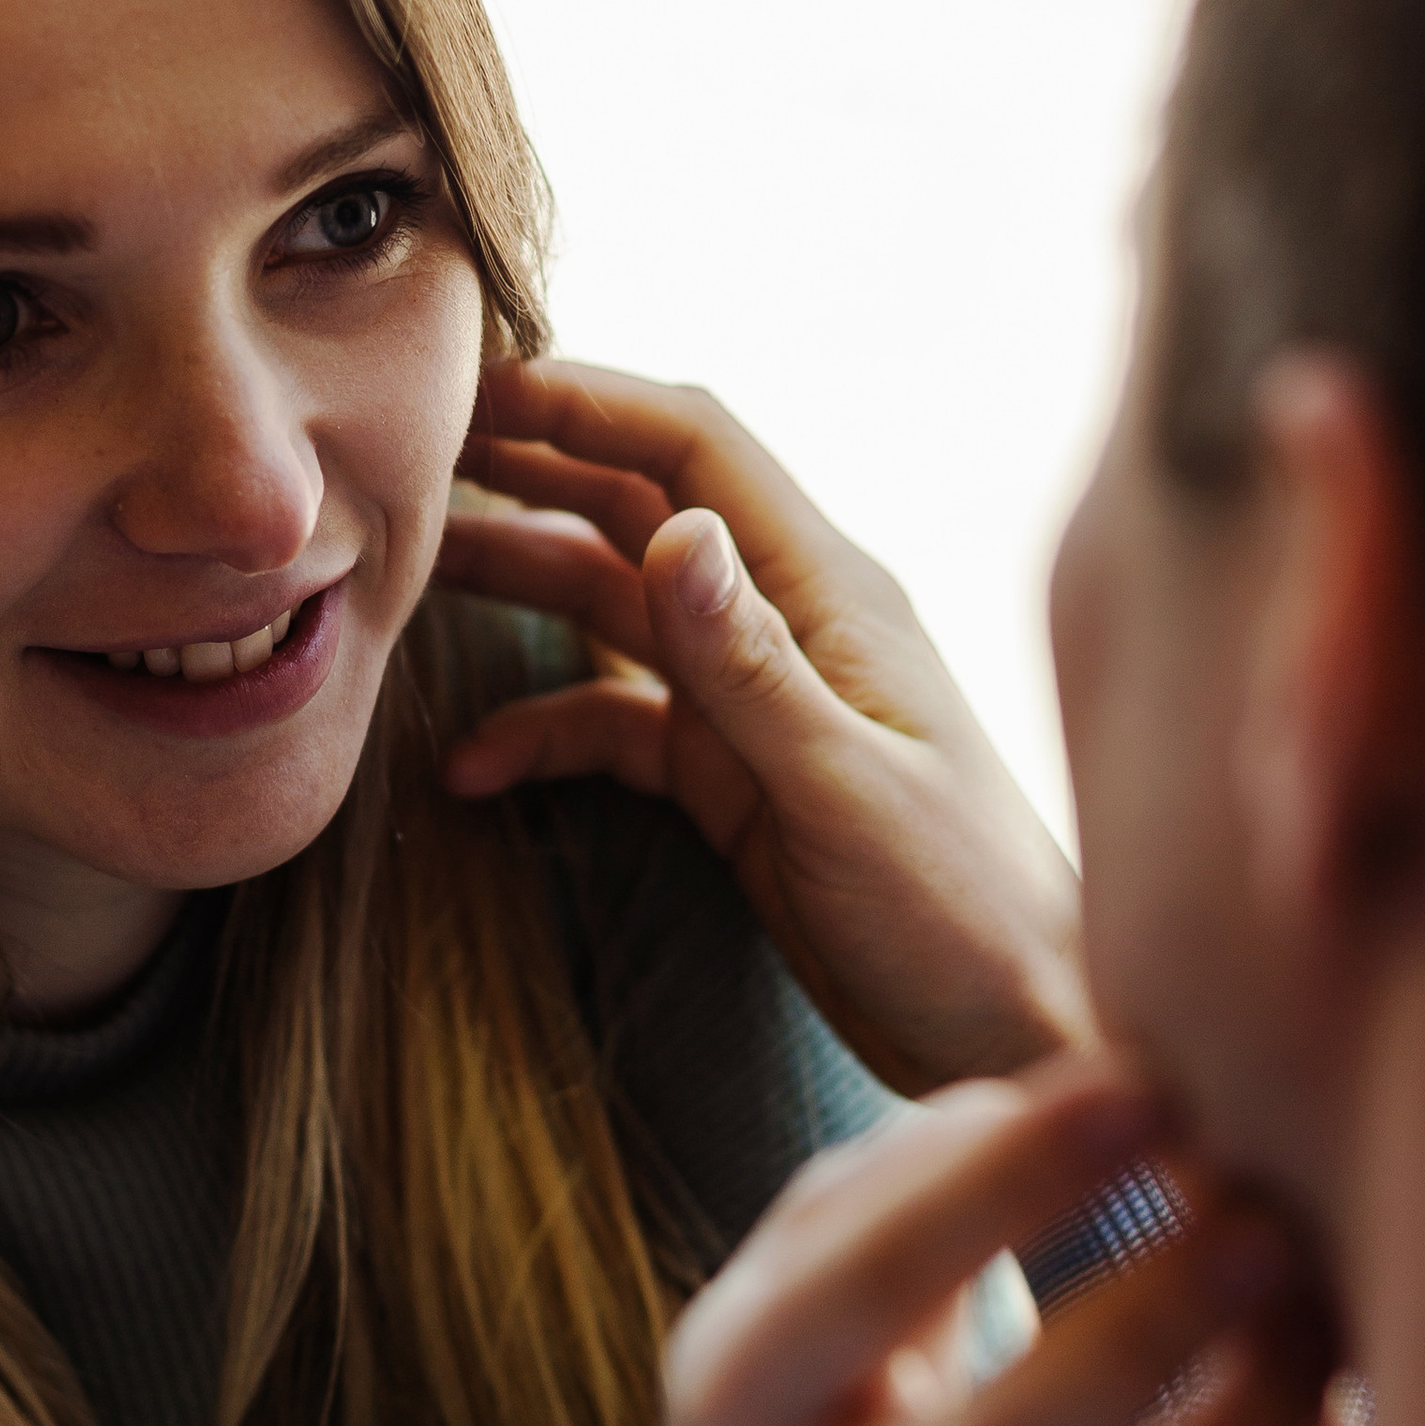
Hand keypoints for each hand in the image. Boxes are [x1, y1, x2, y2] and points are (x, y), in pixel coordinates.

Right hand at [440, 353, 1087, 1093]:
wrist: (1019, 1037)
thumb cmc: (966, 916)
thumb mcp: (847, 793)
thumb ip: (752, 668)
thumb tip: (670, 532)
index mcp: (829, 592)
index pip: (694, 445)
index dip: (583, 398)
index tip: (469, 388)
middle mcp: (786, 622)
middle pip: (637, 503)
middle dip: (527, 468)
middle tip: (406, 461)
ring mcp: (754, 698)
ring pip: (612, 603)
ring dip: (517, 583)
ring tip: (405, 582)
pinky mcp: (729, 776)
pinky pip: (614, 721)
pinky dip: (540, 731)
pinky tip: (464, 769)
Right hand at [517, 1063, 1350, 1425]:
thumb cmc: (828, 1365)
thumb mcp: (805, 1260)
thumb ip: (911, 1172)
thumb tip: (1081, 1103)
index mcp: (743, 1398)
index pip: (863, 1288)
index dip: (1005, 1183)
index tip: (1144, 1088)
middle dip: (1140, 1330)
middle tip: (1258, 1218)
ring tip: (1313, 1316)